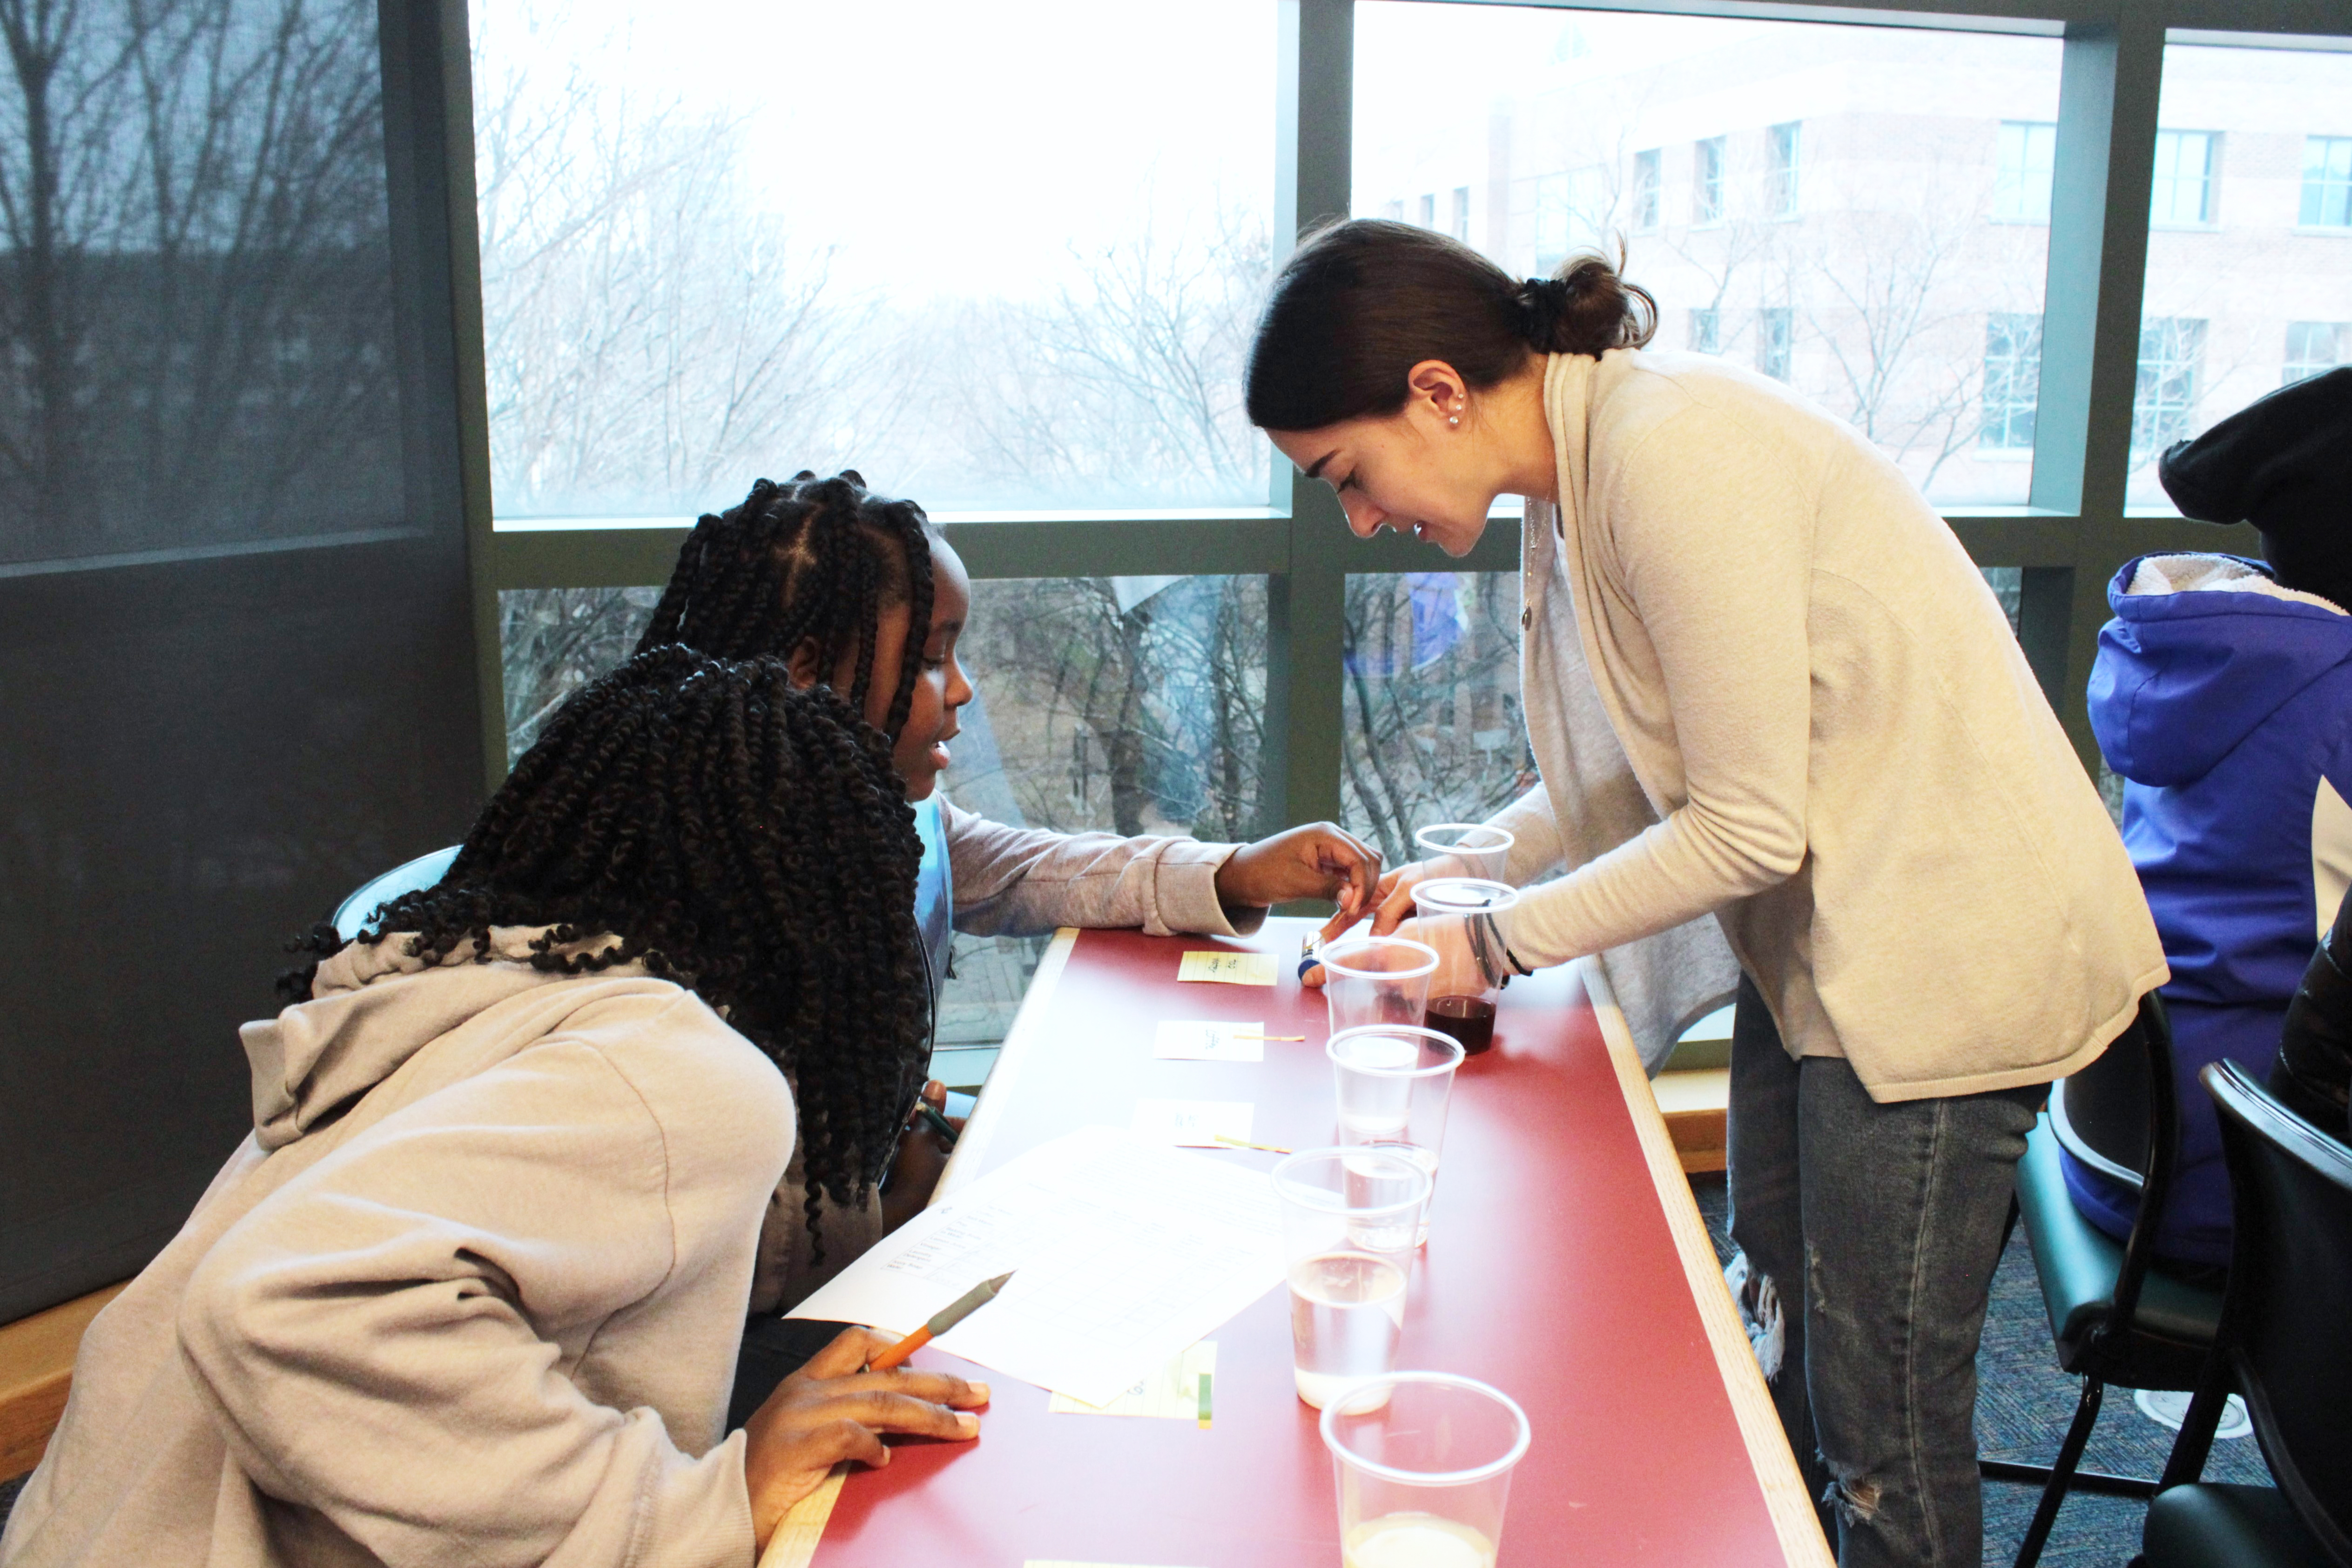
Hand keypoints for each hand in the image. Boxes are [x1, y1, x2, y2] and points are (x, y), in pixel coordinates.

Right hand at [743, 1326, 987, 1547]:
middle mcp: (805, 1391)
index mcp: (807, 1382)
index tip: (937, 1366)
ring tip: (961, 1426)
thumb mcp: (808, 1436)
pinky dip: (872, 1446)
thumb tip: (903, 1419)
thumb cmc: (768, 1478)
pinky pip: (847, 1436)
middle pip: (886, 1375)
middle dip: (938, 1383)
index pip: (858, 1342)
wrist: (718, 1507)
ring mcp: (798, 1417)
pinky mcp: (794, 1449)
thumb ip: (847, 1420)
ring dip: (928, 1414)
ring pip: (879, 1402)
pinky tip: (886, 1459)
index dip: (902, 1347)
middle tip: (976, 1393)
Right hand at [881, 1081, 958, 1232]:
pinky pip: (928, 1170)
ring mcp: (947, 1187)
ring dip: (921, 1144)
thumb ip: (929, 1112)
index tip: (930, 1115)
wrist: (893, 1219)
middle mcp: (964, 1176)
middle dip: (930, 1130)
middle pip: (951, 1143)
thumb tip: (937, 1083)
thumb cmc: (915, 1178)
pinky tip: (900, 1154)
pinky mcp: (931, 1195)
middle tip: (912, 1123)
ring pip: (937, 1155)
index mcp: (971, 1163)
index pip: (969, 1132)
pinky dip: (917, 1160)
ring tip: (903, 1137)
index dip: (947, 1119)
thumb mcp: (920, 1140)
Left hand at [1214, 823, 1380, 934]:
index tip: (1353, 909)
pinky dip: (1352, 885)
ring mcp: (1330, 847)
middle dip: (1366, 884)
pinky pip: (1350, 870)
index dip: (1362, 885)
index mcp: (1325, 834)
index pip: (1360, 858)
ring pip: (1363, 864)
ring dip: (1362, 885)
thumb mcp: (1296, 882)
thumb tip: (1353, 899)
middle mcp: (1332, 836)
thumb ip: (1328, 888)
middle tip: (1354, 910)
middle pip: (1368, 858)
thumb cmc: (1263, 874)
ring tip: (1350, 907)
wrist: (1242, 876)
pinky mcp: (1327, 859)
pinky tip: (1345, 901)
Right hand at [1307, 858, 1440, 962]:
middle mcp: (1388, 903)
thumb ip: (1389, 911)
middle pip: (1357, 922)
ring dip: (1367, 948)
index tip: (1319, 941)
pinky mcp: (1416, 926)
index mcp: (1381, 888)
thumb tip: (1375, 939)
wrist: (1469, 873)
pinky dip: (1391, 950)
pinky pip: (1399, 939)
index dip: (1334, 925)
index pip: (1351, 908)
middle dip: (1339, 938)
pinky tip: (1386, 962)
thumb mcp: (1409, 888)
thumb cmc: (1438, 873)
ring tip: (1349, 963)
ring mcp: (1401, 915)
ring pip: (1379, 934)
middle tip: (1321, 956)